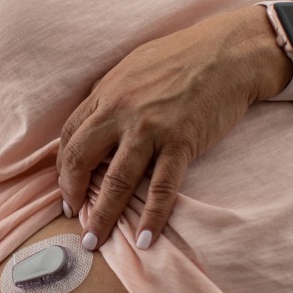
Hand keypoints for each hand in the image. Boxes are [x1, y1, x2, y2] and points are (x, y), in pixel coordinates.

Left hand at [56, 7, 287, 250]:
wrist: (229, 51)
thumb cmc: (181, 56)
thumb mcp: (132, 67)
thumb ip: (110, 95)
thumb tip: (93, 122)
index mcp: (106, 92)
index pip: (71, 135)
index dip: (63, 167)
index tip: (66, 188)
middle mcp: (120, 111)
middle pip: (81, 159)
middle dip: (71, 192)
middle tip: (71, 216)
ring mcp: (150, 128)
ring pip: (116, 180)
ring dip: (102, 215)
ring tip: (93, 240)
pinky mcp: (181, 143)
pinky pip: (162, 188)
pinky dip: (152, 217)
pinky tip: (144, 240)